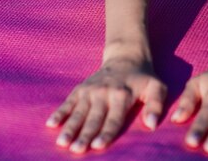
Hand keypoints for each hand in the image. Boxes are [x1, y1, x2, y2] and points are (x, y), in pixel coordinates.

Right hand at [46, 56, 166, 153]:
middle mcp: (104, 93)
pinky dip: (60, 112)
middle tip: (76, 149)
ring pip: (79, 112)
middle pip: (93, 118)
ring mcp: (90, 90)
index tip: (98, 146)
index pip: (113, 118)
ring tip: (62, 142)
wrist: (126, 58)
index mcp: (122, 95)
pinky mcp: (81, 88)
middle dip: (85, 134)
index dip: (106, 132)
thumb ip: (156, 104)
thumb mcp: (156, 87)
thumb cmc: (142, 79)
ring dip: (70, 127)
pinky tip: (51, 123)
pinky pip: (69, 102)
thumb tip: (152, 124)